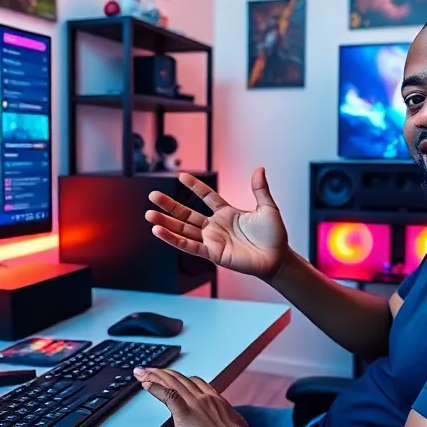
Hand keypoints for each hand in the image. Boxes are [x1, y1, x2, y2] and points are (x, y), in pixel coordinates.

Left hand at [134, 367, 250, 426]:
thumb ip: (225, 422)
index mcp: (215, 399)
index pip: (195, 382)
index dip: (180, 378)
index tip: (172, 376)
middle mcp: (204, 397)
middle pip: (180, 379)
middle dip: (163, 373)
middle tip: (150, 370)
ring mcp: (194, 403)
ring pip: (171, 382)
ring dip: (154, 375)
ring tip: (142, 372)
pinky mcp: (184, 413)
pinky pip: (167, 394)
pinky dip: (155, 387)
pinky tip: (145, 383)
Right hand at [145, 169, 289, 280]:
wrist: (278, 258)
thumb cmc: (274, 235)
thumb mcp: (267, 208)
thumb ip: (260, 189)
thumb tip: (259, 168)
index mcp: (227, 213)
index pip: (207, 196)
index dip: (195, 187)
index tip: (181, 176)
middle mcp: (216, 226)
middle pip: (187, 213)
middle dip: (169, 205)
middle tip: (153, 195)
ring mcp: (212, 240)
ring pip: (184, 229)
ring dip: (166, 223)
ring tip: (149, 214)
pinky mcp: (212, 253)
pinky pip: (189, 246)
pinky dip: (174, 239)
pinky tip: (160, 231)